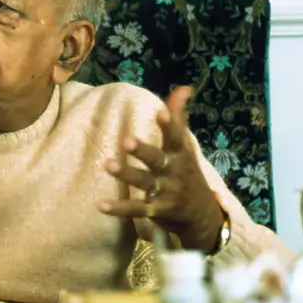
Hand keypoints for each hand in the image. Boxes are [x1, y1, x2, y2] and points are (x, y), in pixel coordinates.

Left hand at [98, 86, 226, 252]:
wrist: (202, 215)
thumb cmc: (188, 173)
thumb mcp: (186, 147)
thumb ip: (179, 117)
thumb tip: (183, 87)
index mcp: (181, 154)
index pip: (176, 137)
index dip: (170, 125)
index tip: (161, 111)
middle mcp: (174, 172)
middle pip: (157, 160)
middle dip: (142, 151)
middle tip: (126, 141)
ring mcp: (166, 193)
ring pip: (144, 182)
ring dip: (126, 173)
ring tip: (106, 164)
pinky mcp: (157, 211)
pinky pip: (136, 209)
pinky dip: (118, 209)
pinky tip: (100, 205)